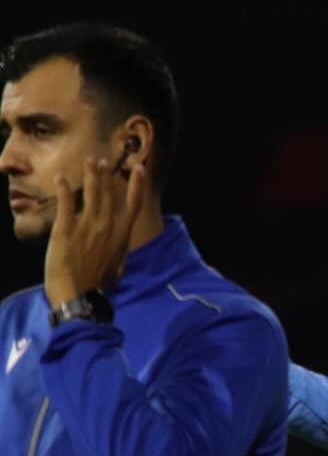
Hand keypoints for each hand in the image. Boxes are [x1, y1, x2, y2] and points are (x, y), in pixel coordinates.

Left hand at [44, 157, 145, 305]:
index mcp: (122, 235)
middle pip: (109, 193)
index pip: (134, 204)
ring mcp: (87, 226)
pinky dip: (63, 189)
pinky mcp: (66, 229)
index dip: (137, 184)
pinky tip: (61, 177)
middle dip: (106, 174)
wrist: (79, 295)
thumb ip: (119, 251)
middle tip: (101, 160)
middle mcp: (108, 226)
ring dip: (90, 175)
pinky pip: (66, 203)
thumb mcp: (117, 267)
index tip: (138, 169)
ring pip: (91, 194)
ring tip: (89, 161)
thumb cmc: (99, 285)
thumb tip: (121, 246)